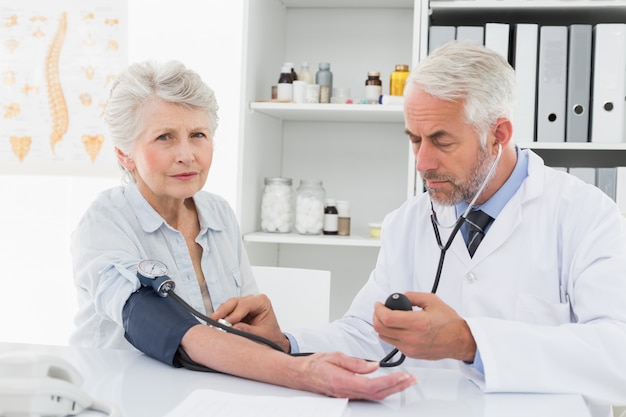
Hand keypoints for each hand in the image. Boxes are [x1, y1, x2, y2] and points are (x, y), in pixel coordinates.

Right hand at [211, 295, 288, 351]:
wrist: (271, 339)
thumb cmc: (270, 335)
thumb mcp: (261, 335)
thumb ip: (248, 331)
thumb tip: (234, 328)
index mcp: (262, 302)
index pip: (245, 305)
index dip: (235, 314)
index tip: (226, 323)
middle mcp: (252, 300)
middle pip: (234, 302)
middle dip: (223, 311)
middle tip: (214, 321)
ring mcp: (243, 304)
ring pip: (228, 305)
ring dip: (220, 314)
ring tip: (213, 324)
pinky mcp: (236, 310)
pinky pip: (226, 311)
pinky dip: (220, 317)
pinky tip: (215, 324)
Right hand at [293, 352, 416, 399]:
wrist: (301, 374)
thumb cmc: (315, 365)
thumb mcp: (335, 356)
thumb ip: (355, 363)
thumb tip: (374, 366)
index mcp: (343, 381)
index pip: (372, 385)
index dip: (390, 382)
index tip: (402, 376)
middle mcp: (347, 392)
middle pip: (377, 394)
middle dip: (397, 387)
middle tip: (411, 380)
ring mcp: (348, 395)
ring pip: (375, 396)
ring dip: (392, 389)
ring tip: (405, 382)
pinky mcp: (349, 395)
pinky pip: (369, 395)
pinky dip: (383, 390)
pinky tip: (390, 385)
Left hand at [372, 292, 476, 361]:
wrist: (459, 341)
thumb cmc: (449, 322)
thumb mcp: (432, 301)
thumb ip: (412, 296)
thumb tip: (399, 297)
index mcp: (417, 323)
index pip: (387, 318)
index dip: (378, 310)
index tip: (379, 304)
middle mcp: (412, 338)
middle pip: (381, 328)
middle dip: (376, 316)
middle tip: (380, 310)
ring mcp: (410, 348)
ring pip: (384, 337)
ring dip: (382, 326)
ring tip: (388, 318)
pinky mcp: (411, 354)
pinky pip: (393, 344)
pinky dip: (390, 335)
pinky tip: (397, 328)